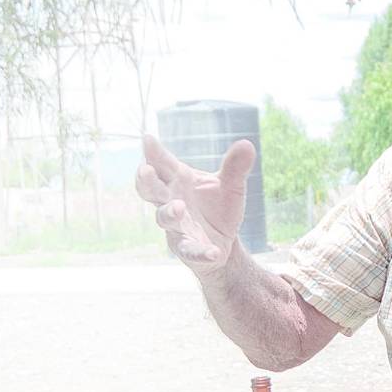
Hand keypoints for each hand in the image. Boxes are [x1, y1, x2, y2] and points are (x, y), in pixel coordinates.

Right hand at [135, 134, 255, 275]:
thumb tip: (247, 144)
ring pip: (165, 218)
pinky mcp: (187, 249)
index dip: (154, 153)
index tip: (147, 139)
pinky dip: (200, 252)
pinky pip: (190, 250)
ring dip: (170, 213)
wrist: (224, 240)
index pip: (163, 164)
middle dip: (146, 181)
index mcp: (179, 180)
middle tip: (145, 170)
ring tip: (179, 207)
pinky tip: (212, 252)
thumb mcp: (231, 185)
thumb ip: (235, 166)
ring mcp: (177, 226)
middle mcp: (172, 201)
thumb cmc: (218, 206)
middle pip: (152, 190)